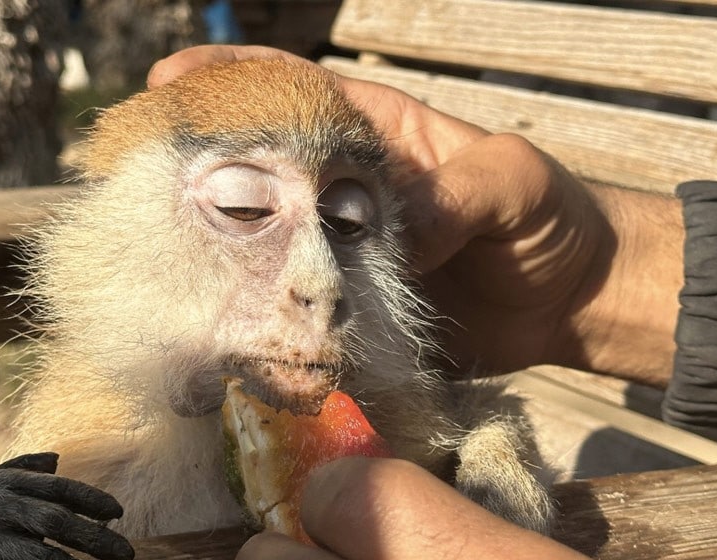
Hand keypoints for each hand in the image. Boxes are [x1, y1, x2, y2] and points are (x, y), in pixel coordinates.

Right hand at [149, 46, 682, 382]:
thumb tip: (394, 231)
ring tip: (161, 248)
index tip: (170, 80)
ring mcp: (344, 255)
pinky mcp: (352, 313)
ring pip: (270, 243)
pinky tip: (224, 323)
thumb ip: (455, 195)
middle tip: (142, 171)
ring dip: (220, 246)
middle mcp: (346, 192)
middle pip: (261, 169)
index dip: (231, 79)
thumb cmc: (551, 220)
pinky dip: (265, 316)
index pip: (294, 92)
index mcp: (377, 136)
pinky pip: (301, 310)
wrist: (575, 304)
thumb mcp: (512, 183)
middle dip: (200, 163)